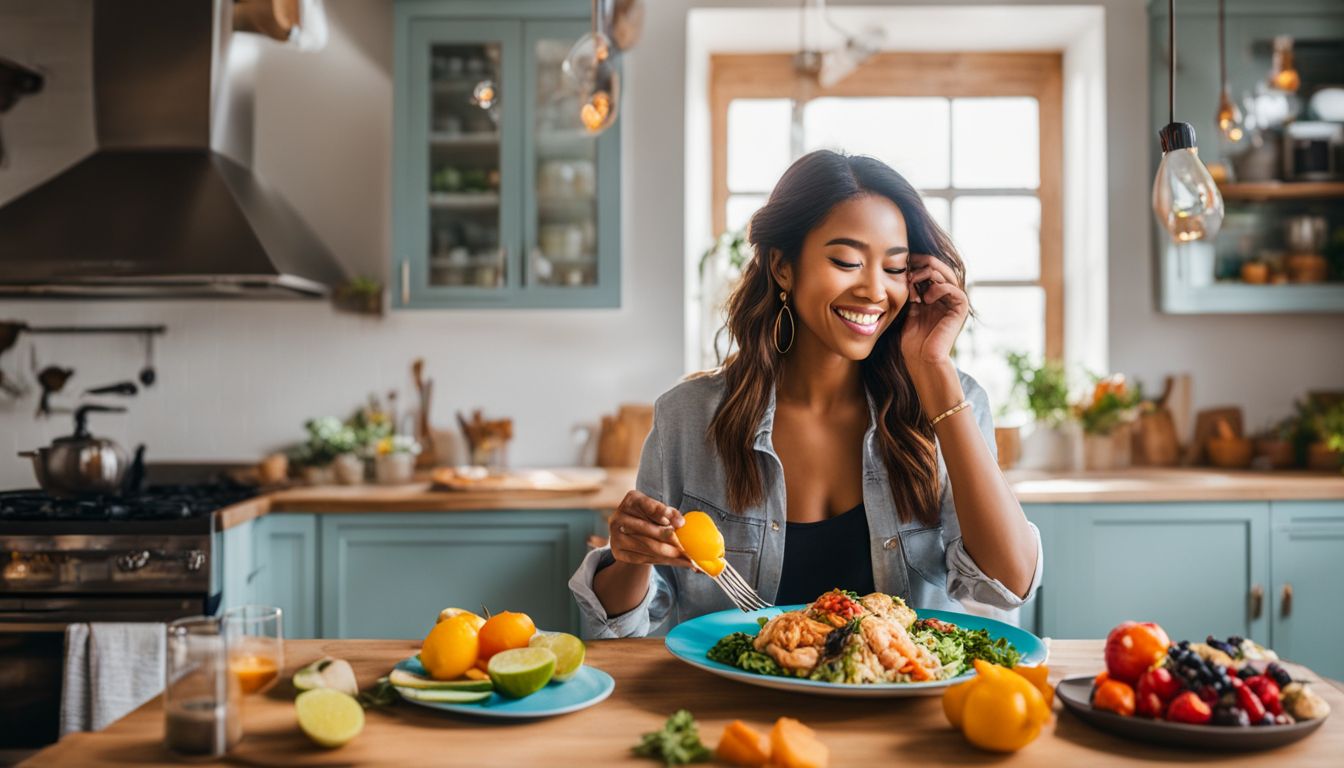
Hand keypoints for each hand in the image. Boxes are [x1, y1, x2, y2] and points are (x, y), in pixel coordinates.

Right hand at [608, 490, 689, 566]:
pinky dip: (662, 561)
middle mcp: (618, 516)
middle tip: (686, 546)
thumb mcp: (662, 512)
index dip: (662, 513)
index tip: (678, 522)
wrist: (632, 533)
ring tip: (687, 558)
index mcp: (631, 500)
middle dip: (669, 538)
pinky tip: (676, 562)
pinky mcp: (617, 552)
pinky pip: (643, 558)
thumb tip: (681, 523)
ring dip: (669, 554)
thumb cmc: (651, 518)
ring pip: (647, 546)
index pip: (648, 505)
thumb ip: (671, 514)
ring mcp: (615, 535)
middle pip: (647, 528)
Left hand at [901, 253, 968, 367]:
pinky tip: (925, 298)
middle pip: (938, 266)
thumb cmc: (913, 340)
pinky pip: (953, 289)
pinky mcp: (960, 308)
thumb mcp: (908, 309)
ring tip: (911, 281)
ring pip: (946, 273)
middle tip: (906, 266)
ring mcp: (954, 300)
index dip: (916, 262)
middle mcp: (946, 295)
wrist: (922, 359)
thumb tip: (905, 271)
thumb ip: (911, 291)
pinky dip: (938, 288)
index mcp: (934, 294)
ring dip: (926, 273)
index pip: (929, 268)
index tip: (901, 261)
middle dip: (921, 262)